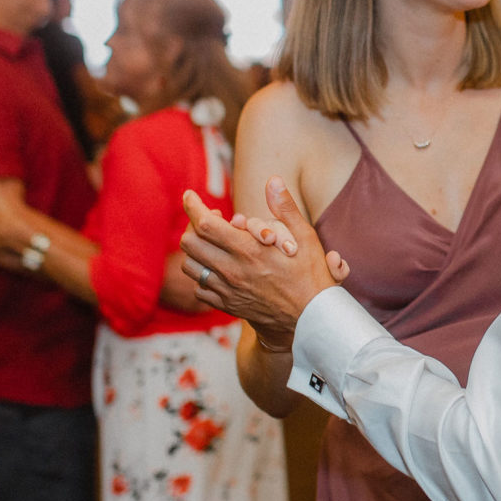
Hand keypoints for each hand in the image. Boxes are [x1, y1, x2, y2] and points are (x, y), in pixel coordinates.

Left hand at [180, 179, 340, 346]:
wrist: (310, 321)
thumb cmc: (311, 276)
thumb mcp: (306, 237)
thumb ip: (285, 207)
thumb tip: (273, 180)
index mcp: (248, 250)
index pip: (204, 224)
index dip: (192, 206)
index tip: (190, 196)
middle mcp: (232, 270)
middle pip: (189, 242)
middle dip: (193, 225)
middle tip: (210, 221)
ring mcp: (227, 290)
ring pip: (189, 265)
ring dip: (195, 250)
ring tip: (211, 243)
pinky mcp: (227, 305)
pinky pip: (199, 287)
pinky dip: (202, 274)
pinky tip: (217, 267)